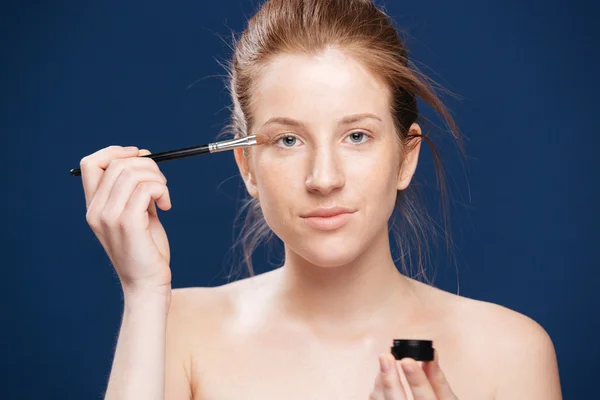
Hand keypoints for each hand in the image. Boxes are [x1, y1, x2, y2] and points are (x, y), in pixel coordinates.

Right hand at [80, 146, 171, 295]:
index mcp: (94, 206)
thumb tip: (144, 156)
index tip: (139, 157)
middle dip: (147, 164)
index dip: (116, 152)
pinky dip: (162, 190)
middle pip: (117, 164)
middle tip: (162, 183)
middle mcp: (96, 210)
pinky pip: (146, 188)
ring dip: (157, 178)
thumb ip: (136, 188)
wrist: (148, 283)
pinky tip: (166, 206)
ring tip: (164, 197)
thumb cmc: (146, 249)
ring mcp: (109, 217)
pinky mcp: (128, 223)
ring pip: (133, 173)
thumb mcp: (138, 213)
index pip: (91, 163)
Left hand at [369, 351, 457, 399]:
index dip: (416, 380)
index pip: (425, 399)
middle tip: (385, 357)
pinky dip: (377, 392)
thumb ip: (438, 380)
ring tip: (385, 362)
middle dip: (390, 379)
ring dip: (380, 382)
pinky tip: (380, 378)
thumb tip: (431, 355)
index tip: (407, 360)